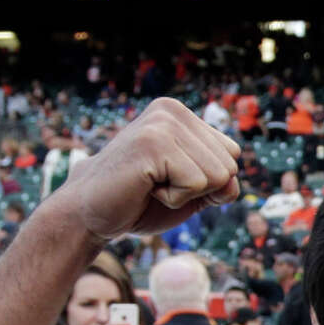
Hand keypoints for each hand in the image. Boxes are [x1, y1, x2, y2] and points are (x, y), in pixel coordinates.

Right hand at [44, 98, 240, 239]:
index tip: (169, 178)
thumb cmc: (142, 201)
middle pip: (229, 166)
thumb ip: (222, 183)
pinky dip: (174, 198)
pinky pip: (197, 185)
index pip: (232, 154)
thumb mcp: (194, 191)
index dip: (208, 181)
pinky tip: (145, 188)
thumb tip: (232, 180)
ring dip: (185, 194)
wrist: (91, 213)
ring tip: (151, 184)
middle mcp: (172, 111)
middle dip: (199, 188)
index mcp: (181, 114)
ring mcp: (162, 124)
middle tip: (158, 184)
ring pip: (217, 176)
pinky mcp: (153, 144)